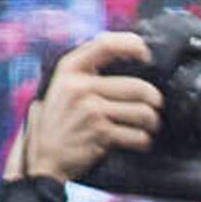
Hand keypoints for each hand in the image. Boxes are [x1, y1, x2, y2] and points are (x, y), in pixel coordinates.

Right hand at [10, 30, 159, 184]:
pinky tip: (138, 141)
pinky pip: (138, 135)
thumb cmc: (61, 121)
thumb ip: (87, 72)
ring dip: (152, 123)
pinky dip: (143, 141)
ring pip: (143, 112)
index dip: (132, 45)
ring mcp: (90, 110)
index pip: (106, 44)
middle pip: (138, 87)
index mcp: (70, 69)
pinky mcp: (100, 133)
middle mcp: (79, 86)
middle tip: (154, 107)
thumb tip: (128, 58)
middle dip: (154, 101)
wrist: (45, 157)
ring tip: (147, 126)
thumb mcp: (64, 87)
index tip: (146, 55)